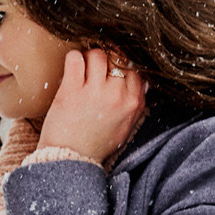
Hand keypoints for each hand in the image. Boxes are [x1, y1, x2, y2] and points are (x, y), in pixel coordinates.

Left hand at [36, 48, 146, 163]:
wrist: (71, 160)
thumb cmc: (96, 143)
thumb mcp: (126, 126)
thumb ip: (136, 103)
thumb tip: (143, 80)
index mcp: (132, 103)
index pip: (134, 67)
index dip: (121, 64)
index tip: (111, 69)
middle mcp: (117, 95)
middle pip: (117, 57)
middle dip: (106, 59)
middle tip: (95, 69)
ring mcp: (94, 92)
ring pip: (97, 54)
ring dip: (88, 58)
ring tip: (82, 70)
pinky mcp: (71, 91)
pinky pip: (75, 58)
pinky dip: (72, 58)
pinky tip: (71, 69)